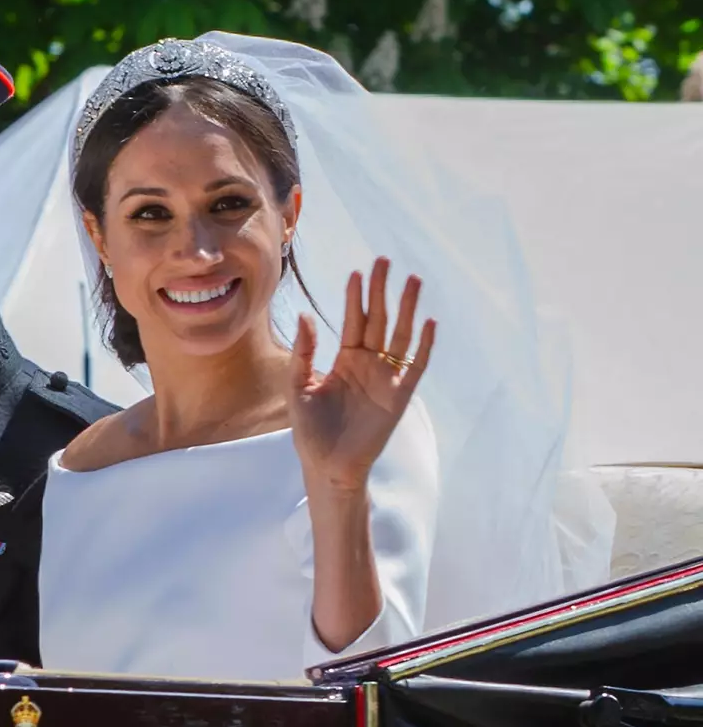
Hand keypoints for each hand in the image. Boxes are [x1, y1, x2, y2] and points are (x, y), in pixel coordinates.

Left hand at [287, 258, 434, 491]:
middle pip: (378, 319)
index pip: (354, 320)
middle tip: (384, 261)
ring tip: (411, 280)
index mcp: (345, 359)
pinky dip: (423, 345)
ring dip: (406, 308)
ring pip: (399, 335)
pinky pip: (414, 366)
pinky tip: (428, 322)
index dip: (356, 297)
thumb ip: (304, 353)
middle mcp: (368, 363)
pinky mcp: (399, 396)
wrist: (328, 465)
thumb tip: (305, 316)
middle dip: (381, 291)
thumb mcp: (298, 387)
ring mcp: (385, 378)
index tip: (358, 272)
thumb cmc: (310, 430)